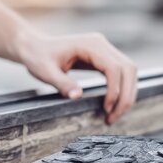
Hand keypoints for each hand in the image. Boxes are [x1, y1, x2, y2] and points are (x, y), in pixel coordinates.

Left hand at [15, 31, 136, 123]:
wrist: (33, 47)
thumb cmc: (37, 57)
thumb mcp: (45, 72)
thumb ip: (62, 83)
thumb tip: (77, 96)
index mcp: (90, 44)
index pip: (114, 68)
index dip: (115, 90)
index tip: (106, 109)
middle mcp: (101, 44)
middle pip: (129, 69)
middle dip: (126, 96)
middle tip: (112, 117)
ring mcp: (104, 49)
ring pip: (129, 72)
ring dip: (126, 94)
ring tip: (112, 115)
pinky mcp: (102, 57)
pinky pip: (120, 73)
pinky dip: (121, 89)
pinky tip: (111, 105)